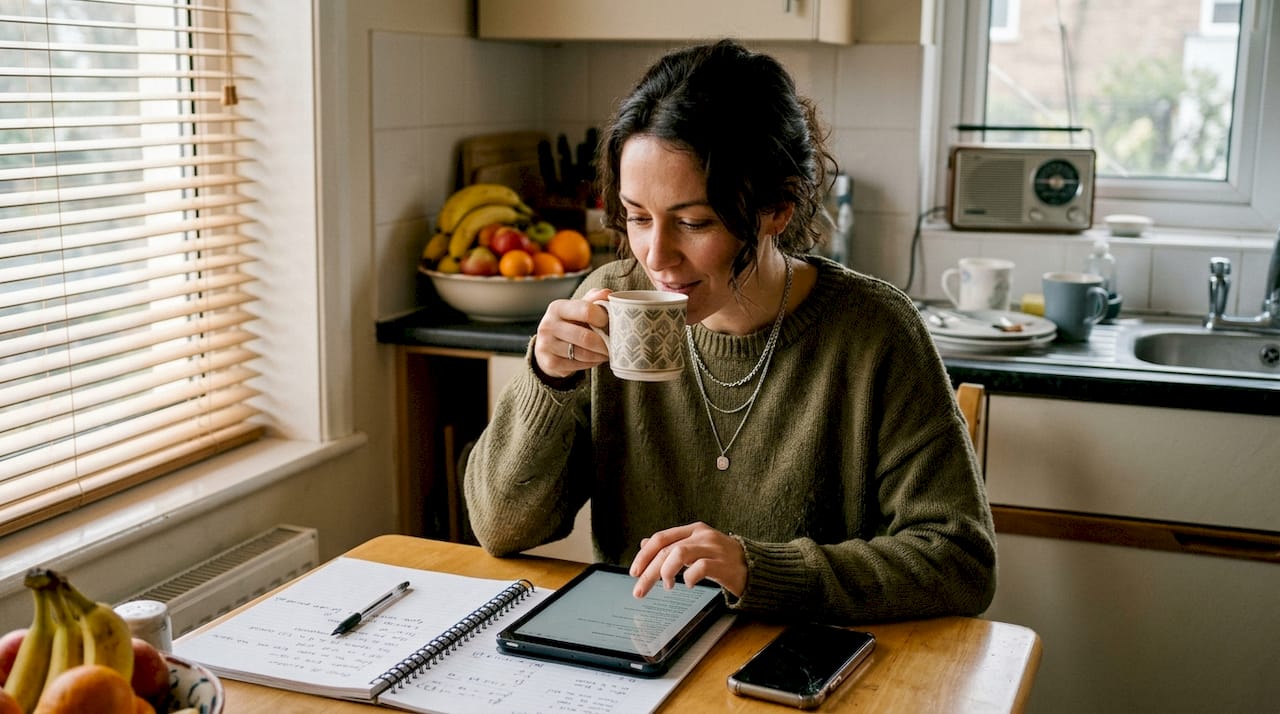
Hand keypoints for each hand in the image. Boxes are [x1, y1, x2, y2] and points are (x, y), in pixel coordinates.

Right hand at [534, 288, 611, 378]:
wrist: (548, 345)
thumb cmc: (569, 323)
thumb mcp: (578, 308)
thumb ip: (593, 299)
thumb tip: (608, 293)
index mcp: (557, 307)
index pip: (586, 311)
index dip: (603, 318)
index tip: (610, 322)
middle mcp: (548, 325)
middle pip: (586, 337)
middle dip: (605, 343)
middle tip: (615, 344)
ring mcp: (547, 345)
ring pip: (583, 354)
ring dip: (600, 355)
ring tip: (608, 352)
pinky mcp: (550, 362)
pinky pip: (578, 365)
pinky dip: (591, 363)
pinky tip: (595, 359)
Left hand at [629, 522, 746, 598]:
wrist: (756, 566)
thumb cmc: (723, 559)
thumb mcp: (696, 547)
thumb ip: (672, 545)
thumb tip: (645, 544)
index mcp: (693, 530)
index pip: (661, 538)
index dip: (644, 555)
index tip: (634, 572)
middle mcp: (702, 535)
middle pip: (666, 550)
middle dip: (649, 571)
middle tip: (640, 590)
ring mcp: (714, 548)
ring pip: (679, 554)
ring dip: (666, 573)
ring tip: (667, 586)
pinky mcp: (724, 564)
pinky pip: (700, 568)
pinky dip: (689, 578)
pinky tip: (688, 585)